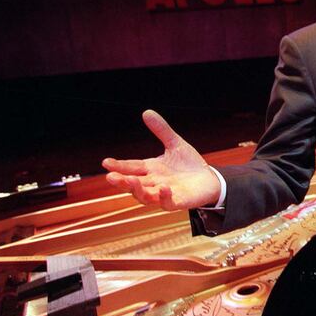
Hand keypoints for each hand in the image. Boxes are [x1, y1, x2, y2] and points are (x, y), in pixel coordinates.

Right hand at [102, 110, 220, 209]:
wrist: (210, 179)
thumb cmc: (189, 164)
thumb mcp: (175, 144)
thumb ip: (162, 130)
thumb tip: (146, 112)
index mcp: (150, 169)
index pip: (131, 167)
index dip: (118, 166)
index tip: (105, 162)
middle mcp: (154, 183)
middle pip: (134, 184)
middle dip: (121, 181)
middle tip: (110, 177)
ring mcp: (164, 194)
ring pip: (145, 196)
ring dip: (138, 190)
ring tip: (132, 181)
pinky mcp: (178, 202)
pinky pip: (168, 203)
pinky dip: (164, 197)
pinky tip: (163, 188)